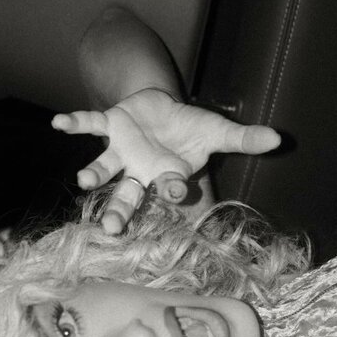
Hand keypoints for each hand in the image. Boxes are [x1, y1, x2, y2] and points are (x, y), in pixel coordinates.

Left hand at [52, 88, 279, 233]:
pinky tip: (58, 124)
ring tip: (83, 182)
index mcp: (165, 176)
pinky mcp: (110, 126)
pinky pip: (90, 125)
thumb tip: (279, 138)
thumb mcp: (217, 132)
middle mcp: (139, 171)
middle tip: (111, 229)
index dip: (171, 190)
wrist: (162, 107)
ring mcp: (122, 151)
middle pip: (127, 196)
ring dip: (93, 173)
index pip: (168, 189)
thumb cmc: (189, 129)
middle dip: (119, 211)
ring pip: (105, 167)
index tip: (175, 189)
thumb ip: (243, 139)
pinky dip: (75, 124)